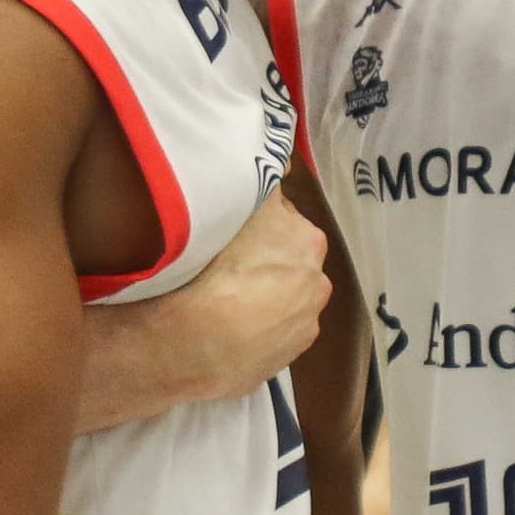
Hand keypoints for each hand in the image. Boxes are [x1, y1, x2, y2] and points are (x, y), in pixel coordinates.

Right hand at [128, 196, 325, 406]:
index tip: (235, 231)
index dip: (257, 224)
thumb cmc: (214, 266)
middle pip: (289, 260)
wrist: (198, 341)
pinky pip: (278, 332)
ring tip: (230, 301)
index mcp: (306, 239)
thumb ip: (266, 182)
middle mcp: (316, 279)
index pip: (282, 220)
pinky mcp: (291, 353)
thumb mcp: (240, 207)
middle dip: (267, 260)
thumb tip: (285, 160)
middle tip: (230, 265)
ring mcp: (305, 320)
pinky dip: (263, 328)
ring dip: (267, 295)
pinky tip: (236, 329)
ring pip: (286, 297)